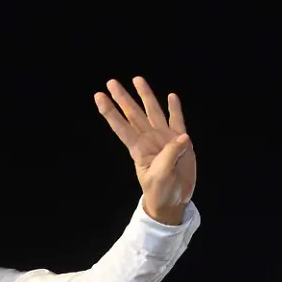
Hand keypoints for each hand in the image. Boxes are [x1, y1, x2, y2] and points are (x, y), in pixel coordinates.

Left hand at [94, 76, 193, 224]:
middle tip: (111, 82)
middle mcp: (149, 139)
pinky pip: (177, 121)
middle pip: (133, 114)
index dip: (110, 111)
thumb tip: (183, 137)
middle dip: (122, 98)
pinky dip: (175, 109)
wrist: (173, 201)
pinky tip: (171, 96)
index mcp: (139, 148)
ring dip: (145, 96)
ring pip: (152, 112)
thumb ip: (170, 155)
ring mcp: (164, 138)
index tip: (99, 96)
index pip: (121, 126)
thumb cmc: (161, 191)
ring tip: (137, 79)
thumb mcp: (162, 176)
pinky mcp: (180, 142)